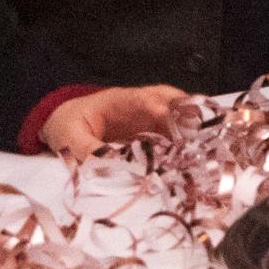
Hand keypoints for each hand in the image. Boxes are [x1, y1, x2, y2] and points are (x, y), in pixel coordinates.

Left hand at [38, 84, 188, 160]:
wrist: (64, 124)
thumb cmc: (67, 126)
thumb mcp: (70, 140)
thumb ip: (89, 153)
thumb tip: (110, 169)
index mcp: (119, 101)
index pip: (146, 100)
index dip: (164, 111)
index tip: (177, 124)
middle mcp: (139, 105)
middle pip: (170, 100)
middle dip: (188, 113)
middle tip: (203, 133)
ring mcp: (147, 117)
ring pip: (176, 115)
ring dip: (190, 129)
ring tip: (205, 147)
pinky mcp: (150, 132)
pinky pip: (172, 134)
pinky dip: (184, 143)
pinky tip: (193, 159)